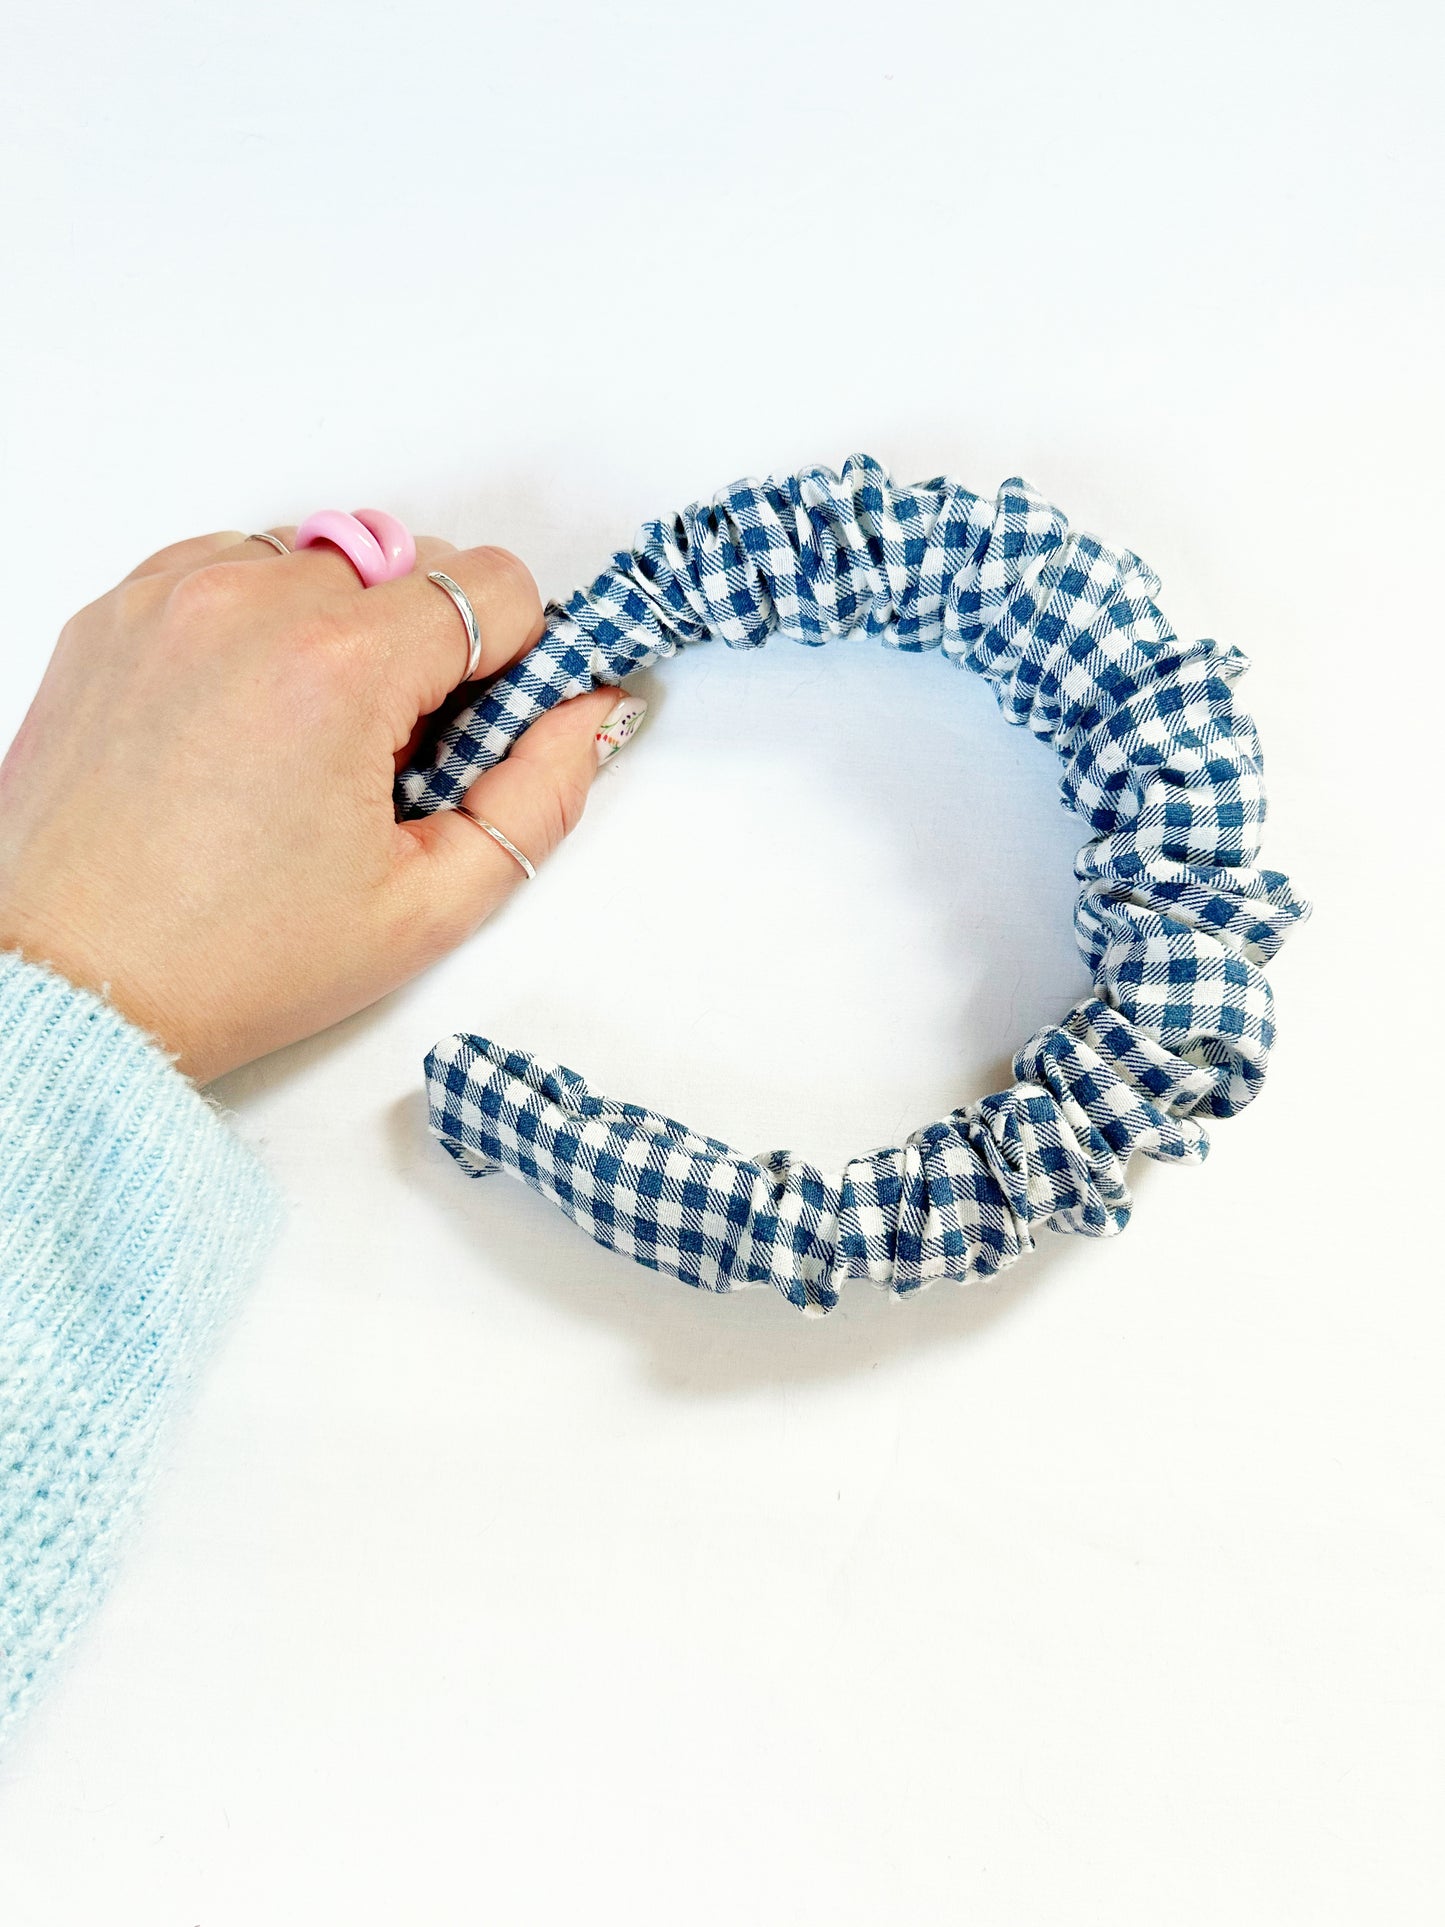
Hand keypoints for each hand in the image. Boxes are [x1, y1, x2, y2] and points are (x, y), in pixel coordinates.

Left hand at [0, 526, 641, 1082]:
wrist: (72, 985)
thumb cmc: (232, 961)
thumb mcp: (429, 904)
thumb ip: (540, 797)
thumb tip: (591, 714)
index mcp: (337, 670)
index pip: (493, 583)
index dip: (514, 657)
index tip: (482, 725)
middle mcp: (247, 604)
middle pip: (412, 565)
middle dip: (424, 650)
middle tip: (386, 758)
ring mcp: (169, 596)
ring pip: (323, 559)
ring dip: (341, 628)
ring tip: (307, 741)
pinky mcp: (114, 610)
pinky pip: (232, 566)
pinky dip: (261, 622)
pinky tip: (248, 717)